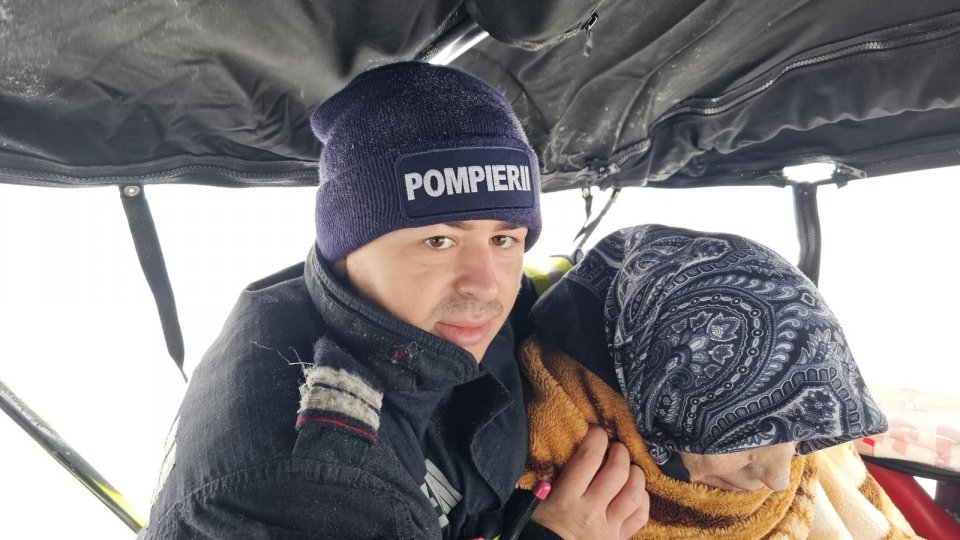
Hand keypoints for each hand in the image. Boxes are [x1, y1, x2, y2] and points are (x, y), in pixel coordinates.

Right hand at [532, 426, 648, 539]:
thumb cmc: (540, 526)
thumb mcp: (538, 499)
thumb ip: (552, 475)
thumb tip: (567, 445)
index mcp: (565, 498)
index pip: (588, 458)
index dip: (597, 438)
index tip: (597, 432)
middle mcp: (589, 512)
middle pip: (617, 473)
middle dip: (620, 452)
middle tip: (616, 447)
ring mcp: (607, 528)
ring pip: (633, 494)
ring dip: (636, 474)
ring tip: (630, 467)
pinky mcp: (618, 539)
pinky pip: (640, 516)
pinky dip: (642, 499)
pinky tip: (635, 492)